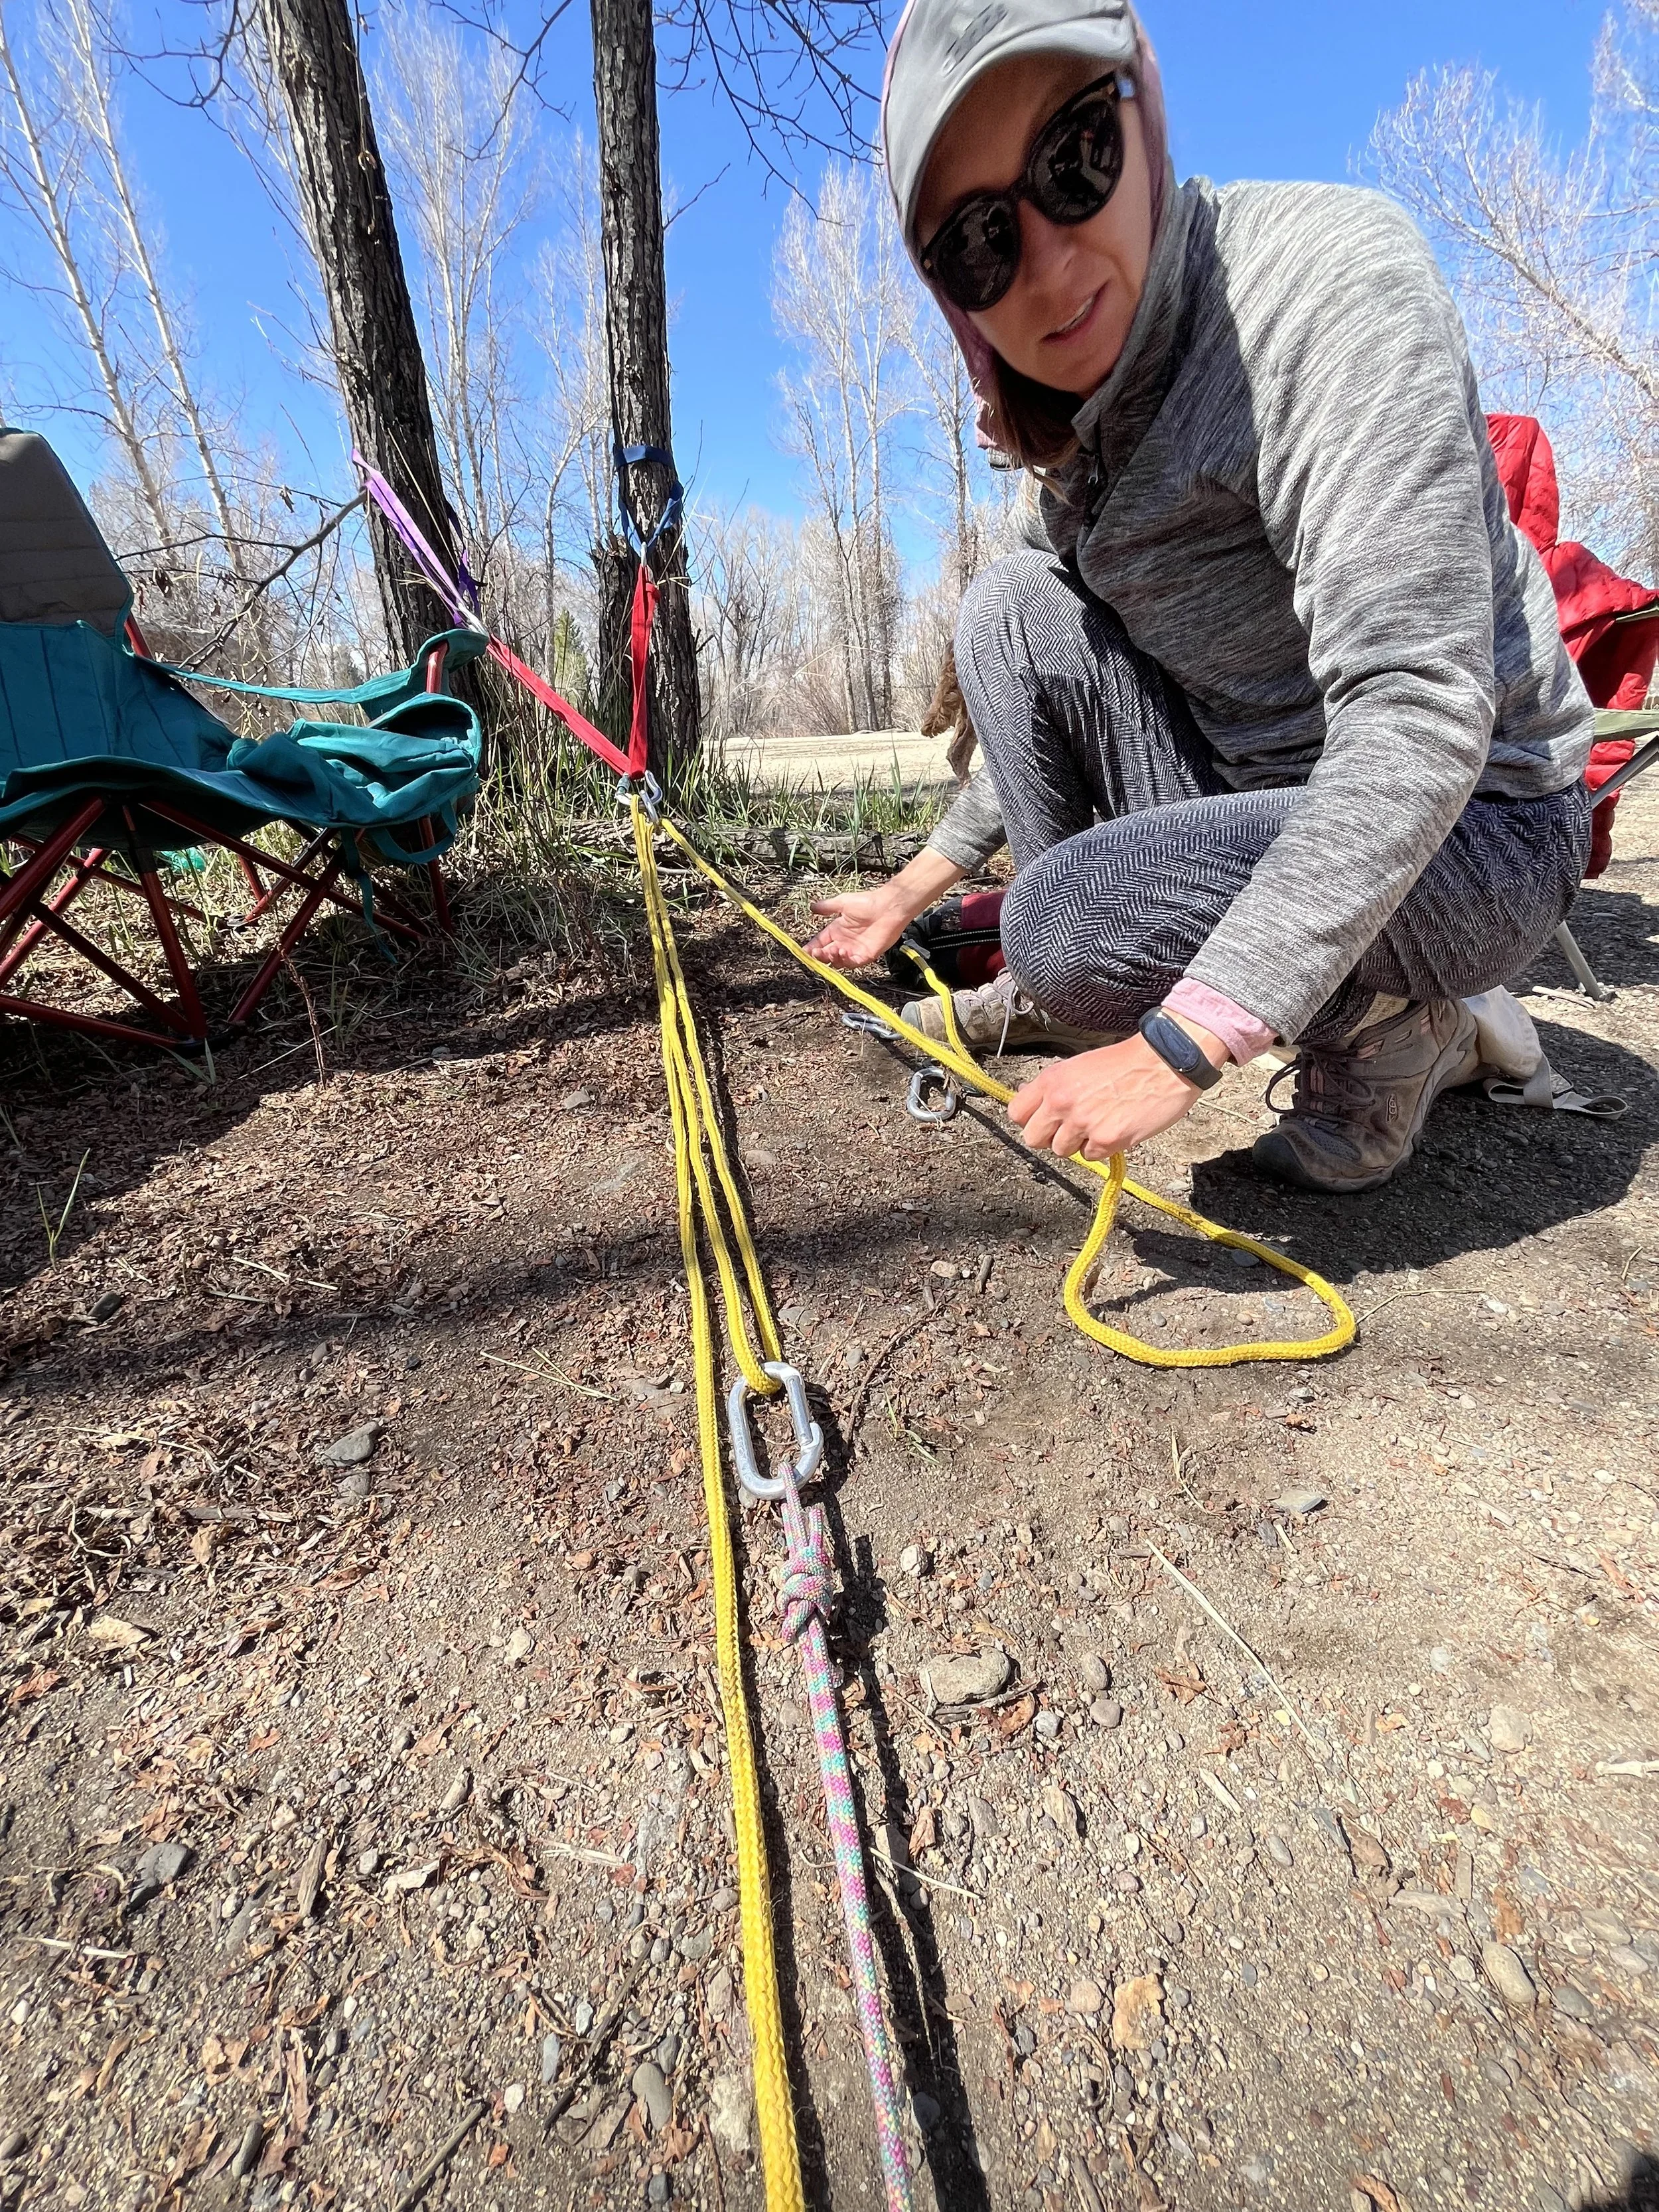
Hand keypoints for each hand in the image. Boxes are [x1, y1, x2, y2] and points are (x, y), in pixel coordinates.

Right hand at [804, 887, 910, 968]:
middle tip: (815, 954)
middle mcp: (844, 941)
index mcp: (837, 930)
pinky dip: (846, 961)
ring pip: (838, 962)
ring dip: (831, 959)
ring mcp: (854, 949)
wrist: (888, 907)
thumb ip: (826, 907)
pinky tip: (843, 952)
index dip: (811, 947)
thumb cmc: (867, 902)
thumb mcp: (842, 902)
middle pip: (826, 954)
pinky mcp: (866, 955)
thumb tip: (811, 907)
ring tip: (832, 951)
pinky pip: (852, 963)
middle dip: (819, 956)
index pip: (820, 942)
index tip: (803, 951)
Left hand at [1007, 1029, 1219, 1160]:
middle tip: (1071, 1128)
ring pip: (1061, 1151)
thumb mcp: (1080, 1065)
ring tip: (1099, 1123)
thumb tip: (1033, 1101)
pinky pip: (1090, 1157)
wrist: (1164, 1061)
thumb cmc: (1126, 1062)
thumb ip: (1055, 1087)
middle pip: (1033, 1138)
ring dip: (1077, 1143)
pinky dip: (1102, 1148)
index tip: (1045, 1119)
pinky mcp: (1105, 1140)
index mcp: (1052, 1080)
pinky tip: (1116, 1128)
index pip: (1017, 1113)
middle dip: (1050, 1136)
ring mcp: (1082, 1123)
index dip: (1030, 1119)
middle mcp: (1061, 1102)